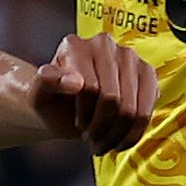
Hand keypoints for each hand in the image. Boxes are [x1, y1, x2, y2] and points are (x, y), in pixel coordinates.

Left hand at [29, 32, 157, 154]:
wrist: (65, 108)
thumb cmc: (50, 101)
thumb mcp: (37, 97)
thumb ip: (46, 83)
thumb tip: (75, 82)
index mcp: (74, 46)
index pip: (90, 88)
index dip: (85, 114)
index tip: (77, 124)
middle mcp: (103, 44)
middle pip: (112, 98)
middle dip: (101, 127)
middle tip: (90, 138)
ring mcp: (129, 57)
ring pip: (131, 108)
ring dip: (116, 134)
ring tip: (102, 141)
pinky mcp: (147, 74)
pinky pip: (147, 110)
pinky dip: (133, 133)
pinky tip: (119, 140)